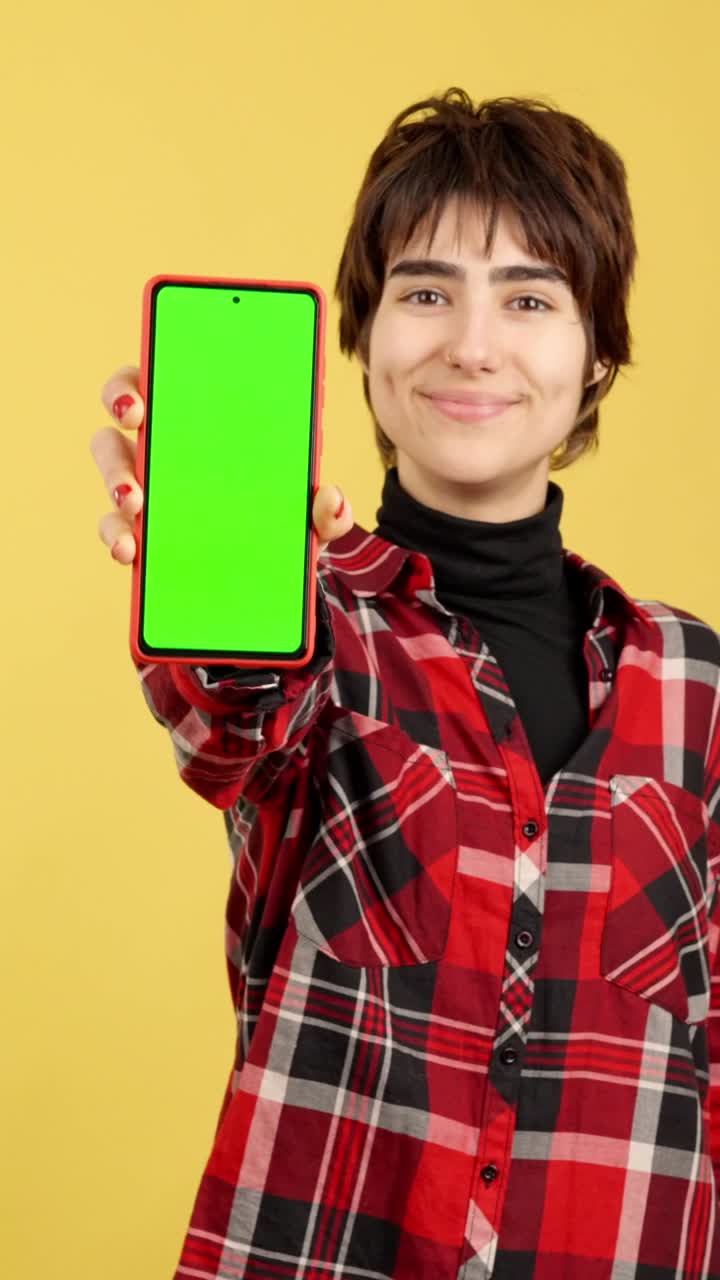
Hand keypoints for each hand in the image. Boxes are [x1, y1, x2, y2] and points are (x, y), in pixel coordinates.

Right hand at [91, 365, 352, 563]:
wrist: (269, 580)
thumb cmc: (279, 523)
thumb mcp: (306, 514)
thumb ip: (324, 509)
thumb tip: (333, 499)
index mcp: (204, 423)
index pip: (162, 379)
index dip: (145, 377)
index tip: (146, 390)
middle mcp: (164, 449)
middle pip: (124, 414)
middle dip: (123, 411)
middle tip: (137, 422)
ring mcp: (145, 491)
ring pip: (112, 471)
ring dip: (115, 479)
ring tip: (136, 502)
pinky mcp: (137, 535)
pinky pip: (114, 530)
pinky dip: (117, 538)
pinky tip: (130, 550)